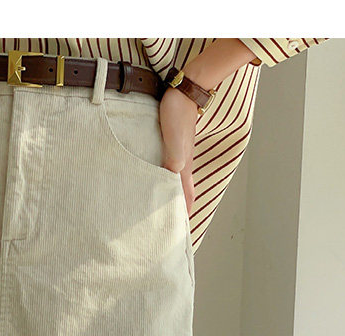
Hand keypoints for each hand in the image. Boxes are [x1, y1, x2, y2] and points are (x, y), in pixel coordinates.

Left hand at [158, 86, 197, 216]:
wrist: (184, 92)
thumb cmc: (178, 115)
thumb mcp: (174, 140)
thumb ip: (173, 161)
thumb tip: (171, 182)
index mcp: (184, 168)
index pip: (186, 198)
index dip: (184, 216)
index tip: (181, 233)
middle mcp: (183, 165)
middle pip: (183, 194)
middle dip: (178, 211)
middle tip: (169, 227)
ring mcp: (179, 156)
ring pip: (175, 183)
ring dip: (171, 196)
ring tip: (162, 209)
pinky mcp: (173, 146)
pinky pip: (169, 170)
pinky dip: (165, 181)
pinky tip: (157, 181)